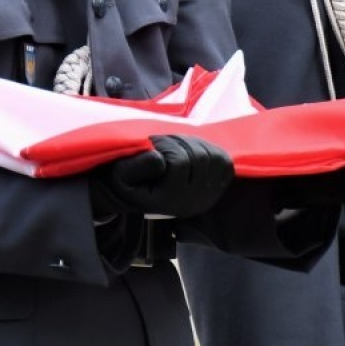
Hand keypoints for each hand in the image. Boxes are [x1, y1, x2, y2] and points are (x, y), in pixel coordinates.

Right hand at [90, 135, 234, 218]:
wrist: (138, 193)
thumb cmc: (127, 180)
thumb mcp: (121, 174)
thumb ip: (135, 167)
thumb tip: (159, 159)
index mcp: (170, 200)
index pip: (180, 161)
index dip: (165, 146)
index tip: (153, 147)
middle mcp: (192, 202)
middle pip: (200, 158)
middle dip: (180, 143)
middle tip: (163, 145)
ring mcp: (207, 197)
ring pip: (212, 156)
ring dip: (193, 144)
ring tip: (175, 149)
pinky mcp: (216, 189)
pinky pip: (223, 161)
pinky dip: (209, 150)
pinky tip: (191, 153)